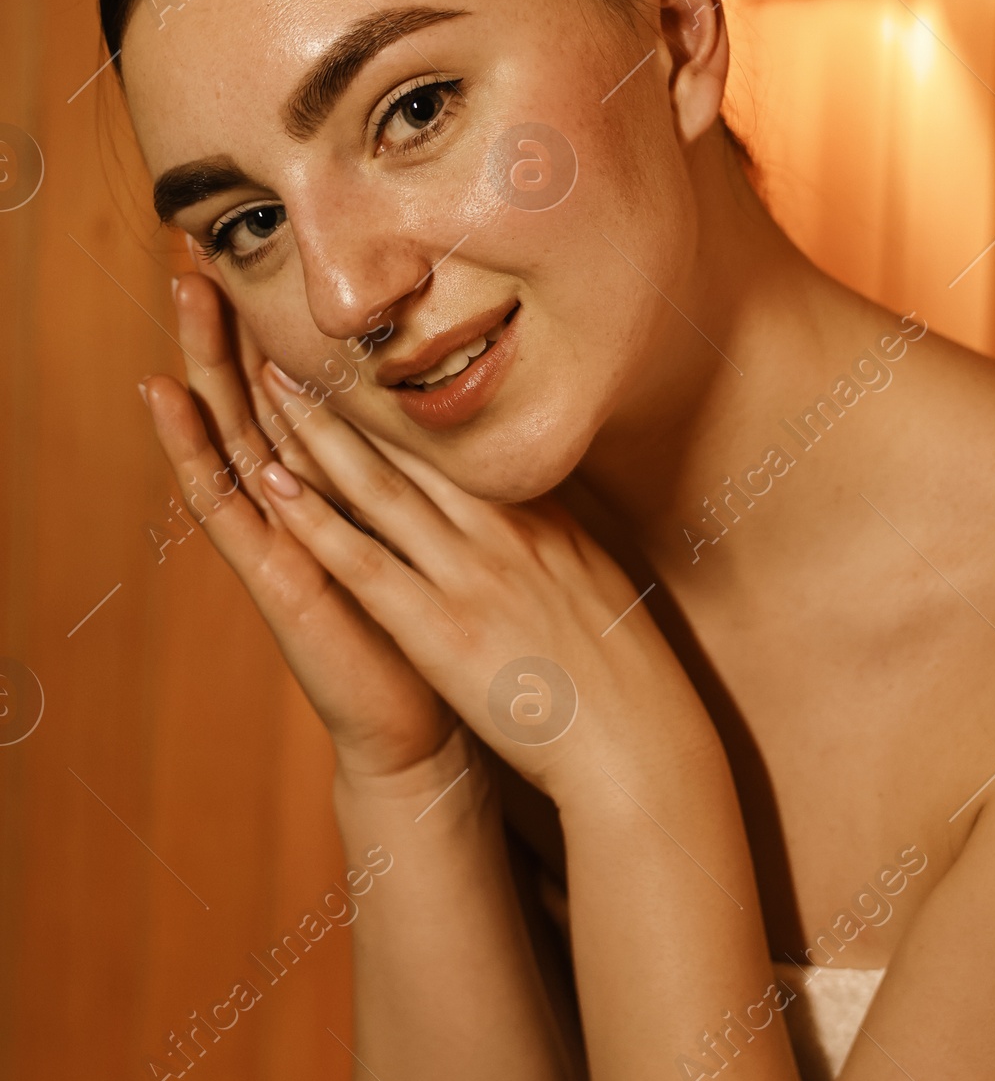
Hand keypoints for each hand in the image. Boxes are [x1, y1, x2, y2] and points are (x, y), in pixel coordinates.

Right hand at [143, 279, 455, 779]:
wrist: (425, 725)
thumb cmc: (441, 633)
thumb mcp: (449, 537)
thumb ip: (445, 483)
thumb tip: (482, 415)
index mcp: (342, 490)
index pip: (305, 391)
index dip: (283, 324)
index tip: (269, 252)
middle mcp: (302, 504)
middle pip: (256, 396)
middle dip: (231, 323)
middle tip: (199, 245)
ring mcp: (277, 537)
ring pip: (231, 432)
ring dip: (202, 361)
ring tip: (178, 294)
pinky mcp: (269, 574)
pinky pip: (223, 504)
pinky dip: (193, 448)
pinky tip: (164, 399)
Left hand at [251, 362, 716, 812]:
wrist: (638, 744)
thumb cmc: (627, 681)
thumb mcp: (602, 591)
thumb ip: (563, 548)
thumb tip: (549, 518)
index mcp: (544, 522)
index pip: (465, 445)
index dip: (409, 397)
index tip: (368, 355)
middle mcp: (504, 532)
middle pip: (416, 446)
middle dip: (353, 392)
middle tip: (301, 336)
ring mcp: (470, 576)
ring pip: (379, 487)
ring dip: (317, 433)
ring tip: (270, 380)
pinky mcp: (439, 630)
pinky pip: (364, 564)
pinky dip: (315, 521)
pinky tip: (273, 485)